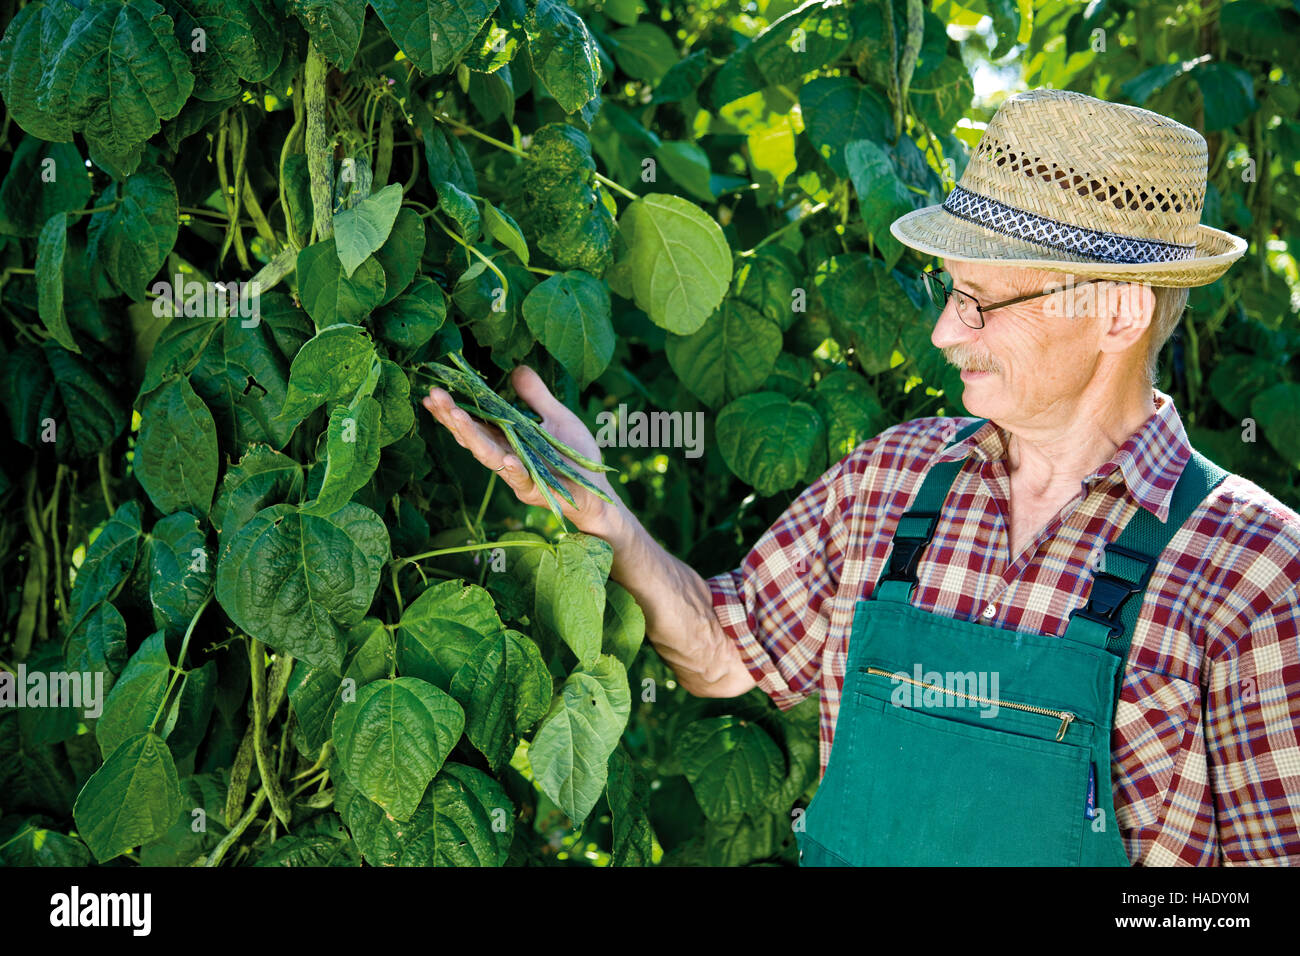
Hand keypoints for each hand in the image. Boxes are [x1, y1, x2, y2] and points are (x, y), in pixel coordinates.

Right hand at [420, 365, 619, 535]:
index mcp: (507, 440)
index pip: (474, 423)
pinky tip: (505, 457)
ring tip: (455, 416)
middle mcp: (507, 458)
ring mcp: (520, 476)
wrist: (599, 490)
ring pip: (490, 457)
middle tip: (433, 396)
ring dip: (472, 437)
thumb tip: (517, 368)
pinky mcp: (538, 491)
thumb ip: (536, 397)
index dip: (452, 410)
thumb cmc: (575, 456)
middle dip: (452, 418)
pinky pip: (523, 480)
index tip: (432, 392)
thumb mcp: (557, 418)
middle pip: (473, 438)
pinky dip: (514, 470)